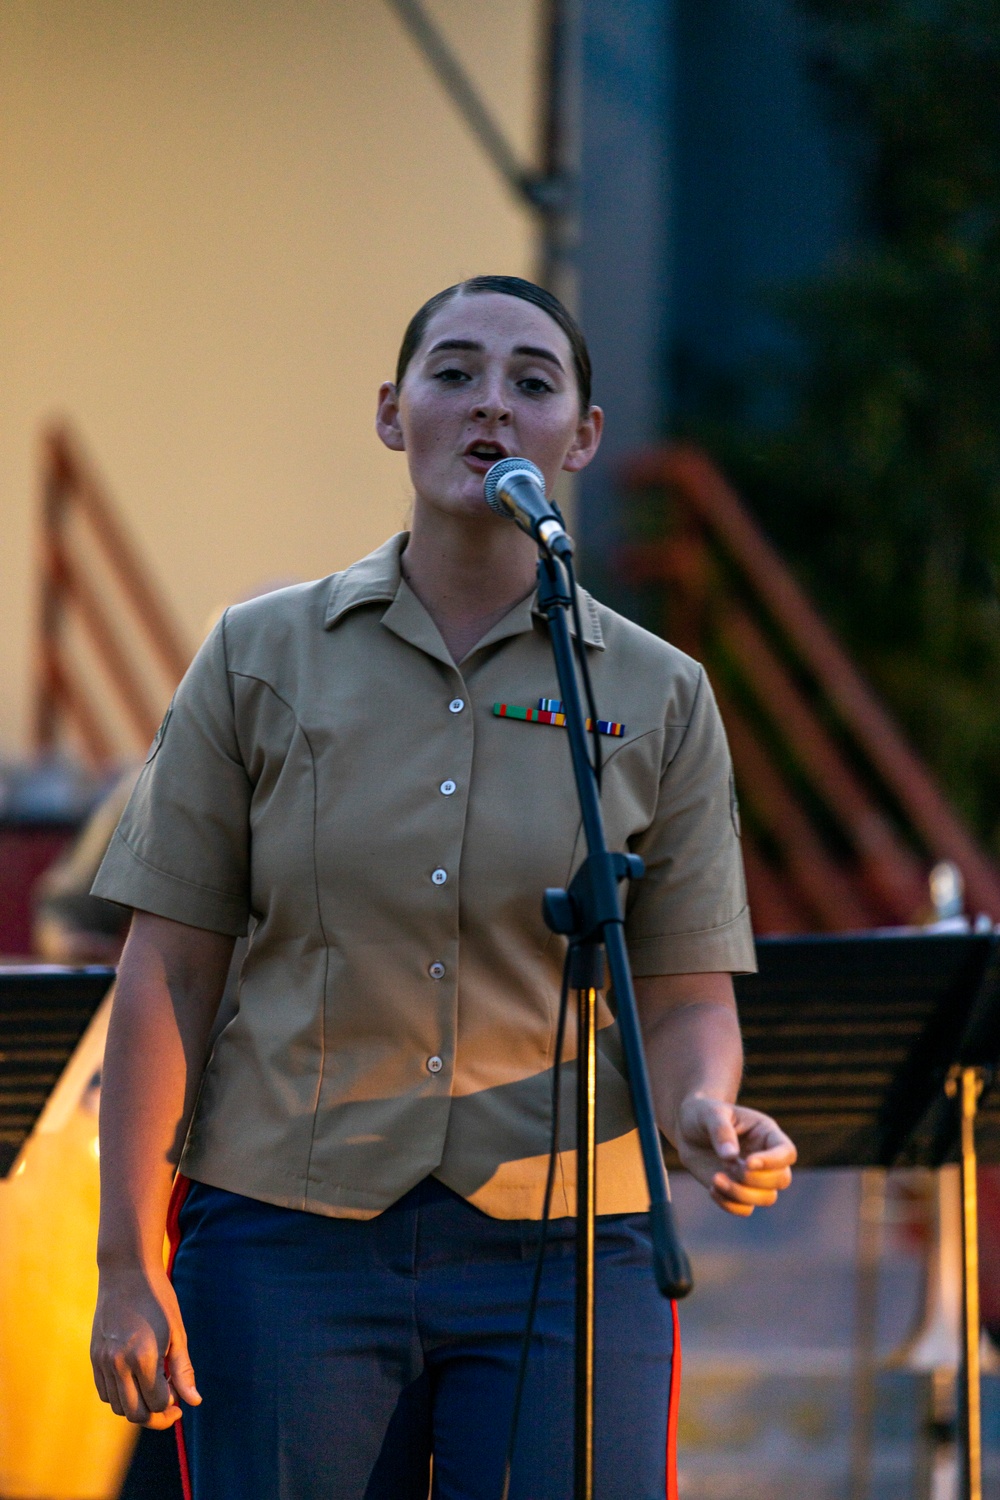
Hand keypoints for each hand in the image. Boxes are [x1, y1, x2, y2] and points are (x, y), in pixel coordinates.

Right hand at [91, 1265, 200, 1426]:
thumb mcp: (177, 1333)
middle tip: (169, 1407)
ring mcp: (102, 1362)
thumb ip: (183, 1371)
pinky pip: (104, 1392)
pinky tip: (135, 1382)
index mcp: (143, 1357)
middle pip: (134, 1414)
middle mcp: (118, 1364)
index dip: (171, 1406)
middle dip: (154, 1417)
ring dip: (136, 1407)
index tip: (179, 1398)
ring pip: (117, 1406)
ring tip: (152, 1390)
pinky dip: (120, 1396)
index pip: (157, 1403)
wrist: (127, 1272)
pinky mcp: (93, 1357)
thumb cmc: (159, 1299)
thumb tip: (194, 1402)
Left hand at [675, 1093, 796, 1216]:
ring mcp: (754, 1177)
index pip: (787, 1152)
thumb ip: (721, 1131)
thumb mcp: (710, 1114)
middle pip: (782, 1179)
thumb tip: (731, 1156)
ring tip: (715, 1179)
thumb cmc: (703, 1115)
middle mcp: (766, 1158)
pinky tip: (711, 1188)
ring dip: (742, 1194)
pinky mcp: (739, 1192)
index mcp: (766, 1133)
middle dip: (755, 1179)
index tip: (748, 1163)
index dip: (773, 1161)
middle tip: (727, 1166)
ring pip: (767, 1198)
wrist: (688, 1130)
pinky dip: (730, 1204)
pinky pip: (746, 1209)